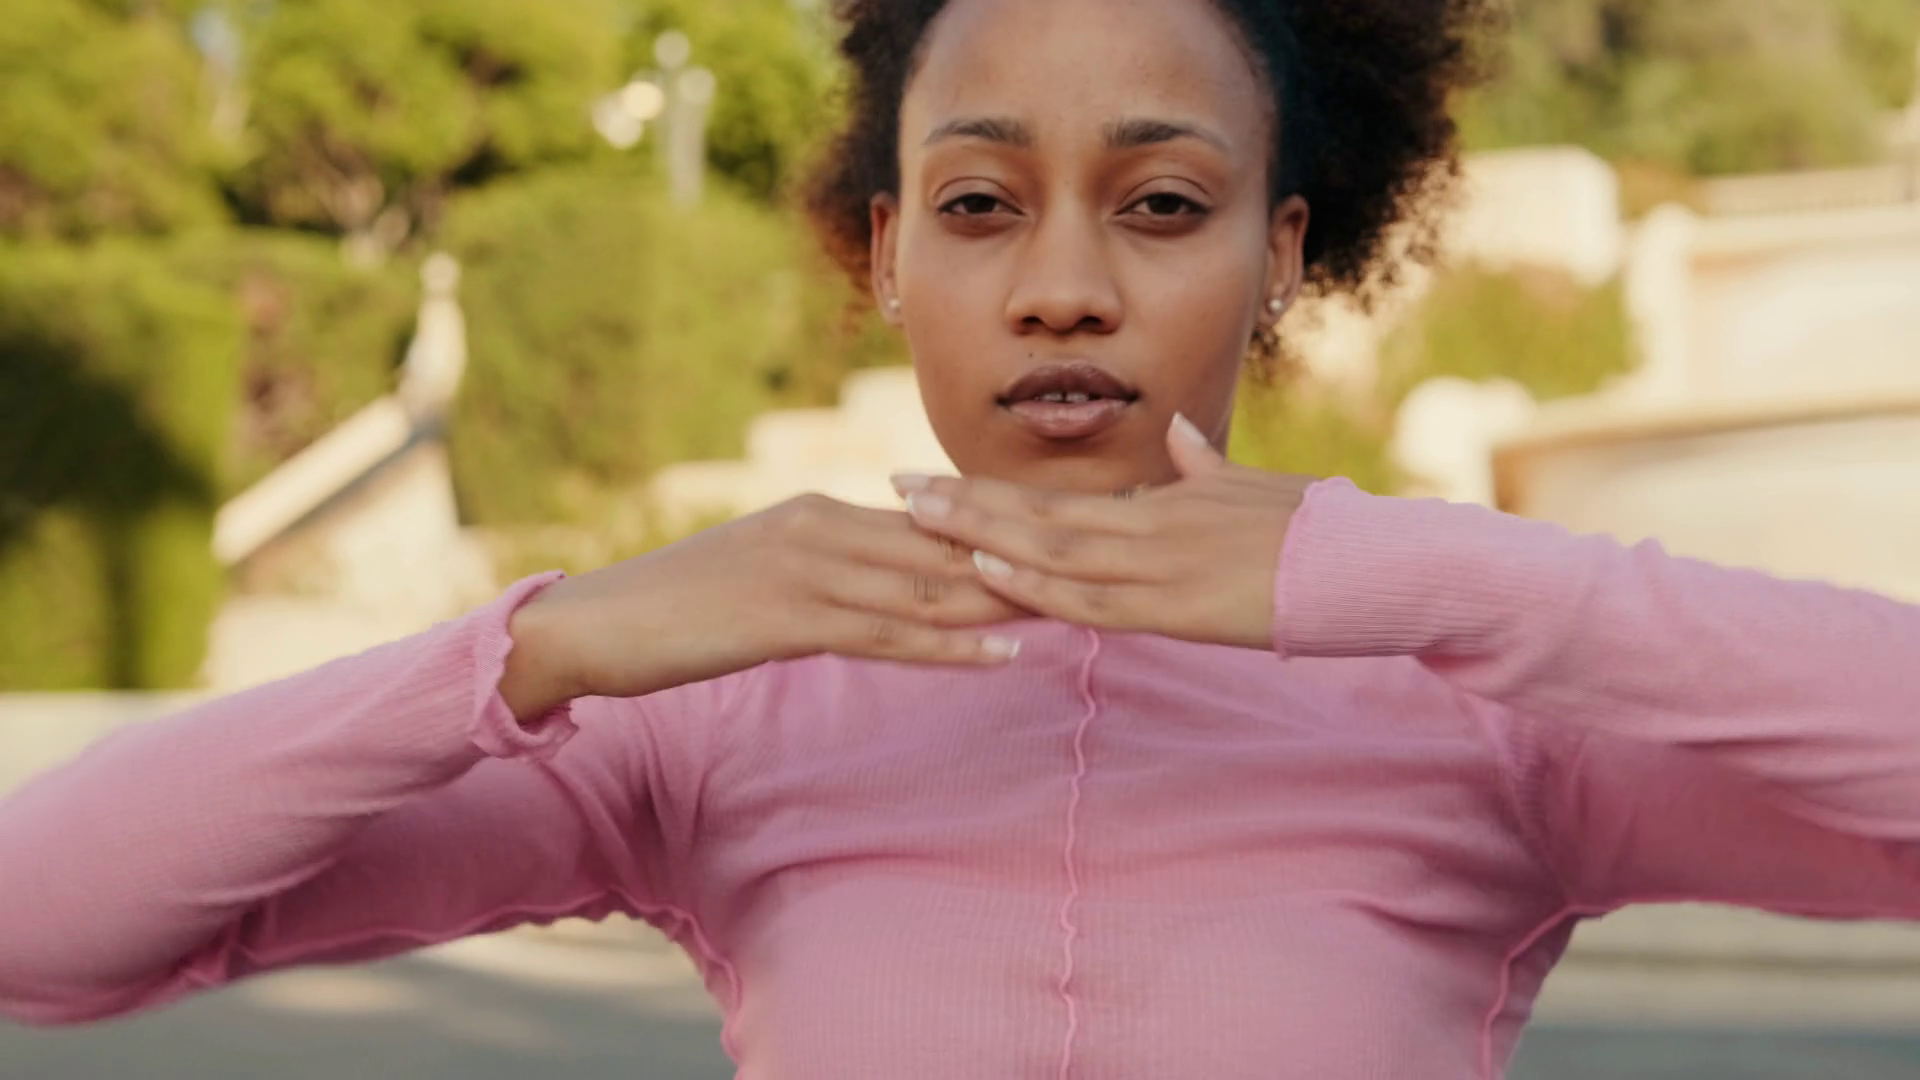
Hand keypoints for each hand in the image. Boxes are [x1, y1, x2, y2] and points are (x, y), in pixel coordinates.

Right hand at [501, 495, 1028, 717]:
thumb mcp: (766, 577)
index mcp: (822, 512)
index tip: (1070, 536)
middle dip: (1022, 559)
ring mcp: (807, 570)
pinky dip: (950, 647)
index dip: (1004, 530)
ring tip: (1080, 610)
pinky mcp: (789, 618)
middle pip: (944, 547)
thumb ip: (828, 570)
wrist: (596, 626)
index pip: (932, 520)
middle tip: (1100, 567)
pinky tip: (1004, 657)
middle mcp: (824, 526)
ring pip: (927, 588)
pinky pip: (886, 635)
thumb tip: (888, 582)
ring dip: (1006, 602)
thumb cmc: (681, 608)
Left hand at [892, 415, 1313, 650]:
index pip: (1057, 497)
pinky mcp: (1176, 608)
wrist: (1372, 565)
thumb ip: (1207, 468)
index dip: (989, 491)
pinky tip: (987, 572)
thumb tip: (1181, 436)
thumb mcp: (1256, 488)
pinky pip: (1090, 598)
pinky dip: (1034, 584)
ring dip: (979, 535)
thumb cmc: (1321, 528)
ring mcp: (1158, 567)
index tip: (933, 480)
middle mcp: (1149, 527)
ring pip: (1050, 551)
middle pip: (1037, 516)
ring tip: (916, 520)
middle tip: (894, 486)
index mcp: (1162, 501)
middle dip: (961, 503)